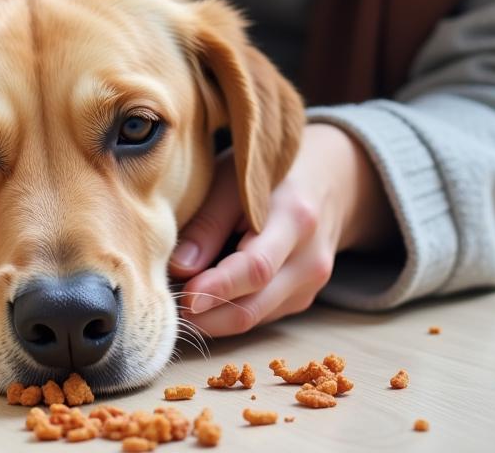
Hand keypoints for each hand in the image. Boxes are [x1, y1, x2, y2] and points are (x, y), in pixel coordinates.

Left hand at [168, 123, 395, 335]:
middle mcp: (310, 259)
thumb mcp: (235, 179)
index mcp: (296, 219)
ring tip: (176, 305)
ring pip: (255, 318)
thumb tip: (179, 268)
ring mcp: (311, 284)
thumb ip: (209, 221)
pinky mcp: (303, 299)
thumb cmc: (269, 174)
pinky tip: (202, 301)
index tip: (183, 297)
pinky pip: (260, 316)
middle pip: (255, 304)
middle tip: (166, 310)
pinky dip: (228, 313)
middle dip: (206, 315)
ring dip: (212, 319)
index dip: (217, 287)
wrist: (328, 179)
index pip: (256, 267)